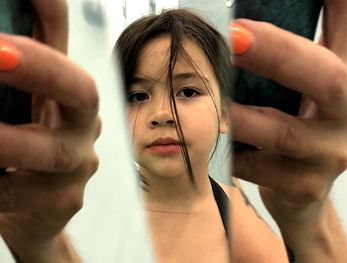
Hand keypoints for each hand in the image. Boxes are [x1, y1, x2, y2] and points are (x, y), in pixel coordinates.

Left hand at [0, 0, 99, 259]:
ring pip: (52, 148)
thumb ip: (13, 75)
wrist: (32, 209)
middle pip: (80, 89)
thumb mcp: (13, 109)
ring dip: (6, 141)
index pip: (61, 38)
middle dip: (41, 68)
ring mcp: (78, 162)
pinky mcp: (66, 199)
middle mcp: (81, 121)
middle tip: (0, 54)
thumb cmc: (19, 152)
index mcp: (64, 91)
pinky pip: (23, 192)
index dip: (47, 9)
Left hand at [231, 1, 346, 226]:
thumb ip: (290, 50)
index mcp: (346, 77)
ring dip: (240, 114)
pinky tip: (212, 141)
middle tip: (234, 36)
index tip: (285, 3)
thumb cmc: (298, 122)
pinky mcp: (304, 186)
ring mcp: (330, 154)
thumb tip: (247, 22)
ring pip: (283, 132)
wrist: (303, 185)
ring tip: (208, 96)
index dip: (337, 5)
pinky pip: (258, 168)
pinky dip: (230, 153)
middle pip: (326, 78)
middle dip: (278, 53)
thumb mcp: (304, 83)